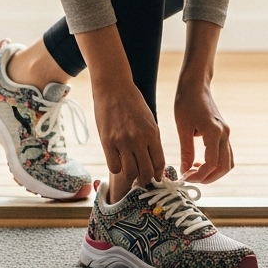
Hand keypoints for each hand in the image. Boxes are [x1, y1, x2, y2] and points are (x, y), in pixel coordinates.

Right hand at [75, 24, 165, 187]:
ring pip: (130, 173)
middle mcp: (139, 139)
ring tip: (130, 171)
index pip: (159, 163)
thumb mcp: (149, 119)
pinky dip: (117, 168)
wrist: (114, 87)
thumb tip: (153, 161)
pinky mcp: (107, 142)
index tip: (156, 178)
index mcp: (152, 133)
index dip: (158, 175)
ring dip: (130, 176)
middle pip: (146, 172)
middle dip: (145, 179)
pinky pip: (114, 167)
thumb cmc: (133, 102)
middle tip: (142, 179)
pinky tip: (118, 161)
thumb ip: (151, 139)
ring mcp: (122, 141)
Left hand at [174, 80, 233, 183]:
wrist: (196, 85)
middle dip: (208, 178)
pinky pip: (225, 154)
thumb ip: (186, 151)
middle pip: (224, 167)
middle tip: (191, 178)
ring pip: (227, 162)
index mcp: (214, 132)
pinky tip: (199, 162)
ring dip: (214, 172)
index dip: (198, 175)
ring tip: (195, 171)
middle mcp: (224, 134)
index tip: (184, 177)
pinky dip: (216, 163)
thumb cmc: (187, 102)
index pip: (211, 163)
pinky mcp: (224, 133)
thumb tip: (184, 170)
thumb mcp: (182, 127)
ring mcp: (226, 133)